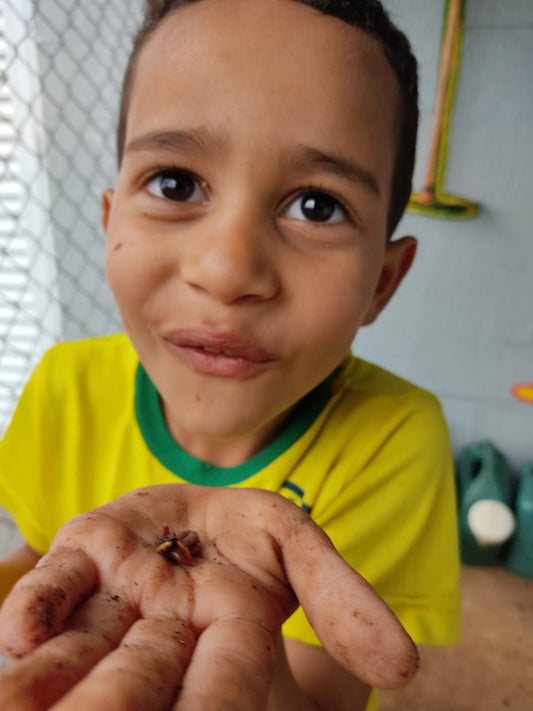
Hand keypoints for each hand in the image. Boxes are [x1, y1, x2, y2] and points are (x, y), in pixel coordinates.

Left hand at [0, 484, 417, 709]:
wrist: (197, 508)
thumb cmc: (249, 535)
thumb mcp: (299, 548)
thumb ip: (341, 601)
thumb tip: (404, 669)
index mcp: (223, 643)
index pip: (218, 691)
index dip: (212, 702)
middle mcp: (157, 638)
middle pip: (136, 684)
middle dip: (118, 701)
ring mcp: (113, 602)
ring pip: (78, 653)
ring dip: (48, 684)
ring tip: (20, 703)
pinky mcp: (81, 558)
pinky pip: (50, 591)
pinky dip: (31, 614)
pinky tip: (17, 639)